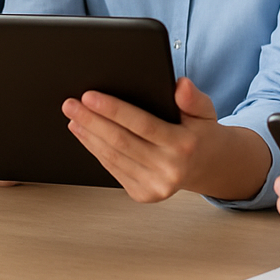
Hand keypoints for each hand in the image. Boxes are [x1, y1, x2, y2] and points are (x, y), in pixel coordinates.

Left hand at [61, 78, 270, 202]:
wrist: (207, 166)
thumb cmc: (200, 132)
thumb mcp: (204, 110)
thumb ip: (192, 97)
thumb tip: (180, 85)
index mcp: (185, 145)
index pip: (143, 125)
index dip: (114, 110)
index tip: (89, 96)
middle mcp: (170, 170)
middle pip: (122, 142)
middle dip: (92, 121)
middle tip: (71, 104)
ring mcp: (156, 187)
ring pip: (113, 157)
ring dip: (89, 136)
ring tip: (73, 116)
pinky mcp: (143, 195)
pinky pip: (113, 169)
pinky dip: (95, 150)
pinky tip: (84, 134)